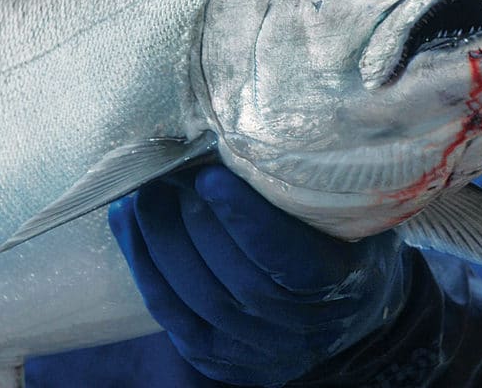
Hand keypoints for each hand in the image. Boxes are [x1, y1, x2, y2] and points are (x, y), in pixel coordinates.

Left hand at [109, 165, 409, 385]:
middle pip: (235, 281)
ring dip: (159, 239)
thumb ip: (317, 181)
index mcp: (343, 288)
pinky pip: (169, 313)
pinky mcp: (215, 357)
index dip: (246, 220)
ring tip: (144, 189)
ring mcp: (255, 352)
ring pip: (195, 299)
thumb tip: (253, 125)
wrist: (349, 319)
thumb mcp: (352, 211)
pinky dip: (143, 263)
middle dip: (192, 221)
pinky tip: (129, 221)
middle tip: (167, 170)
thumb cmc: (347, 244)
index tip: (209, 174)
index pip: (293, 263)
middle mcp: (301, 332)